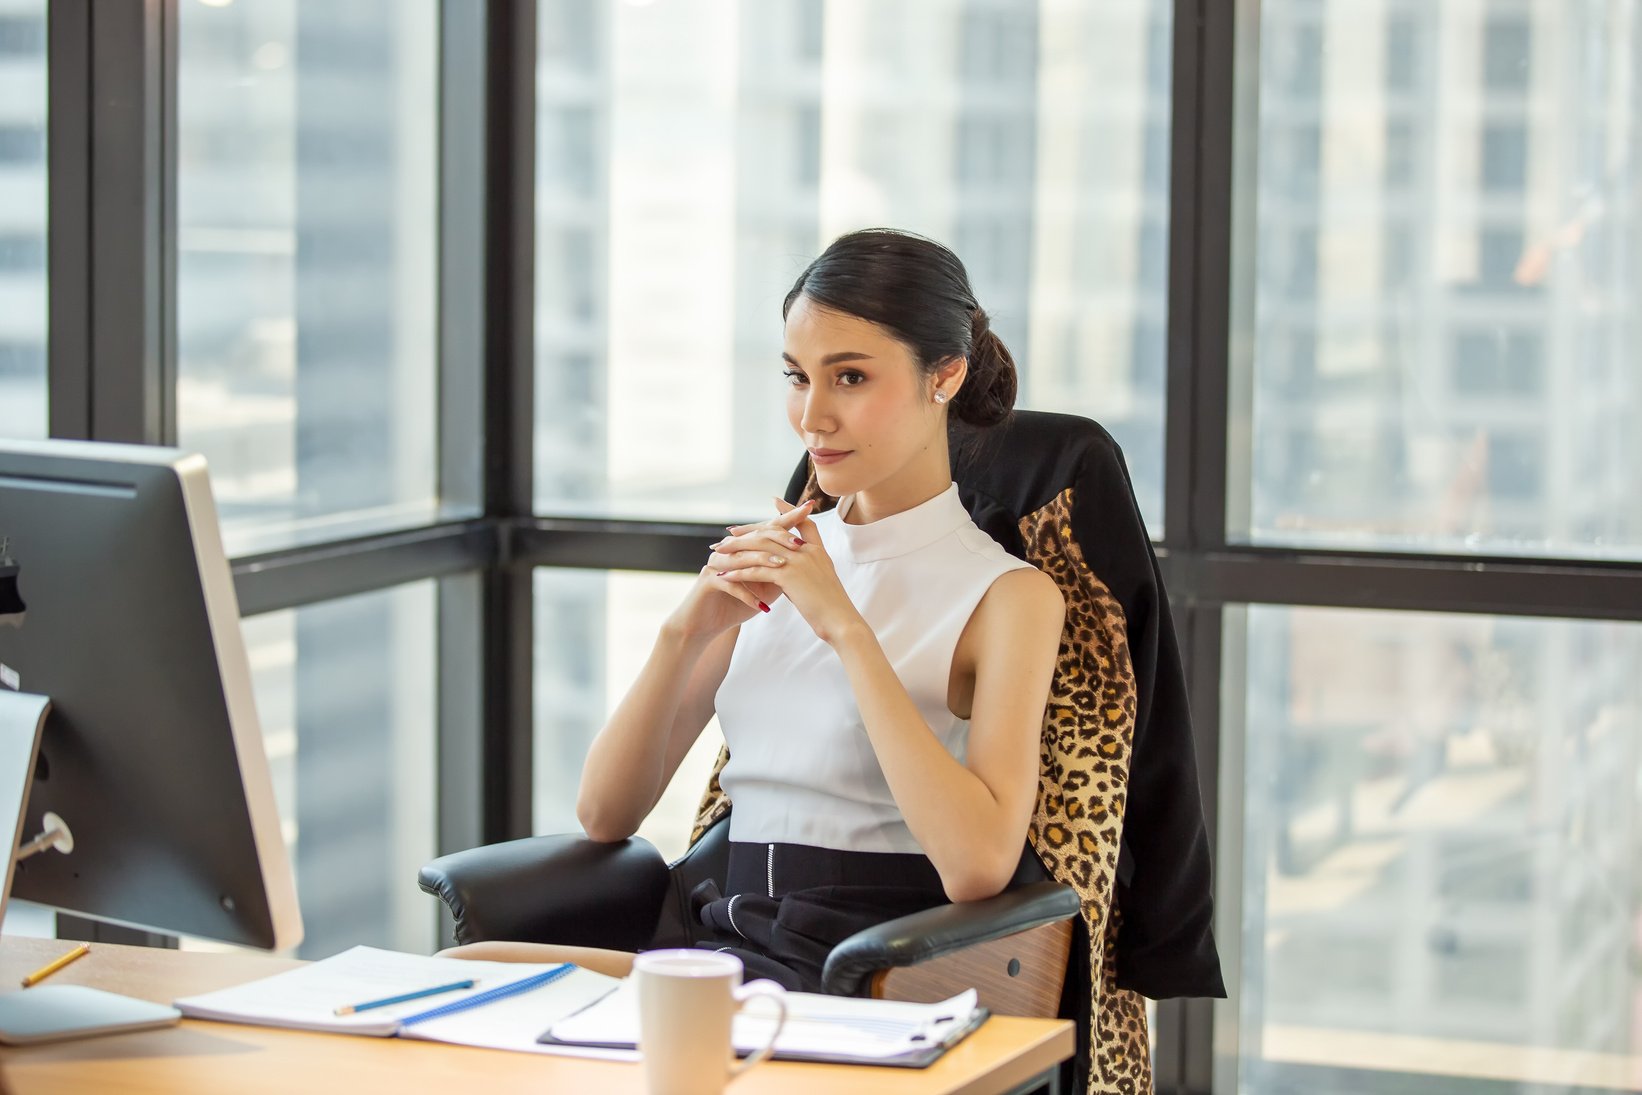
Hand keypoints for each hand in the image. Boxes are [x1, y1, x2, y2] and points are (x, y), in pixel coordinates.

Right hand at [663, 501, 812, 639]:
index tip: (809, 507)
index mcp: (744, 546)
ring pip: (742, 558)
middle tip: (799, 543)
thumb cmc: (738, 604)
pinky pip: (730, 584)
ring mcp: (717, 563)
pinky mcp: (708, 581)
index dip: (788, 518)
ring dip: (763, 563)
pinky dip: (747, 595)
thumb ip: (782, 570)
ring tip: (782, 567)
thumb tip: (807, 557)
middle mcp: (729, 550)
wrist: (708, 624)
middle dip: (778, 539)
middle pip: (755, 538)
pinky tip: (762, 606)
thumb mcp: (766, 586)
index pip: (769, 528)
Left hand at [712, 497, 864, 645]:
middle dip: (749, 532)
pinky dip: (738, 573)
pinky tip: (724, 577)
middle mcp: (808, 551)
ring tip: (720, 554)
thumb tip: (789, 573)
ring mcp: (799, 561)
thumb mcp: (822, 582)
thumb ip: (806, 571)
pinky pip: (756, 571)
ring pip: (760, 549)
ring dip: (737, 551)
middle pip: (773, 532)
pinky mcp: (788, 576)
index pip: (804, 522)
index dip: (790, 511)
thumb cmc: (832, 609)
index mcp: (818, 551)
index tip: (775, 502)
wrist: (841, 621)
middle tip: (730, 534)